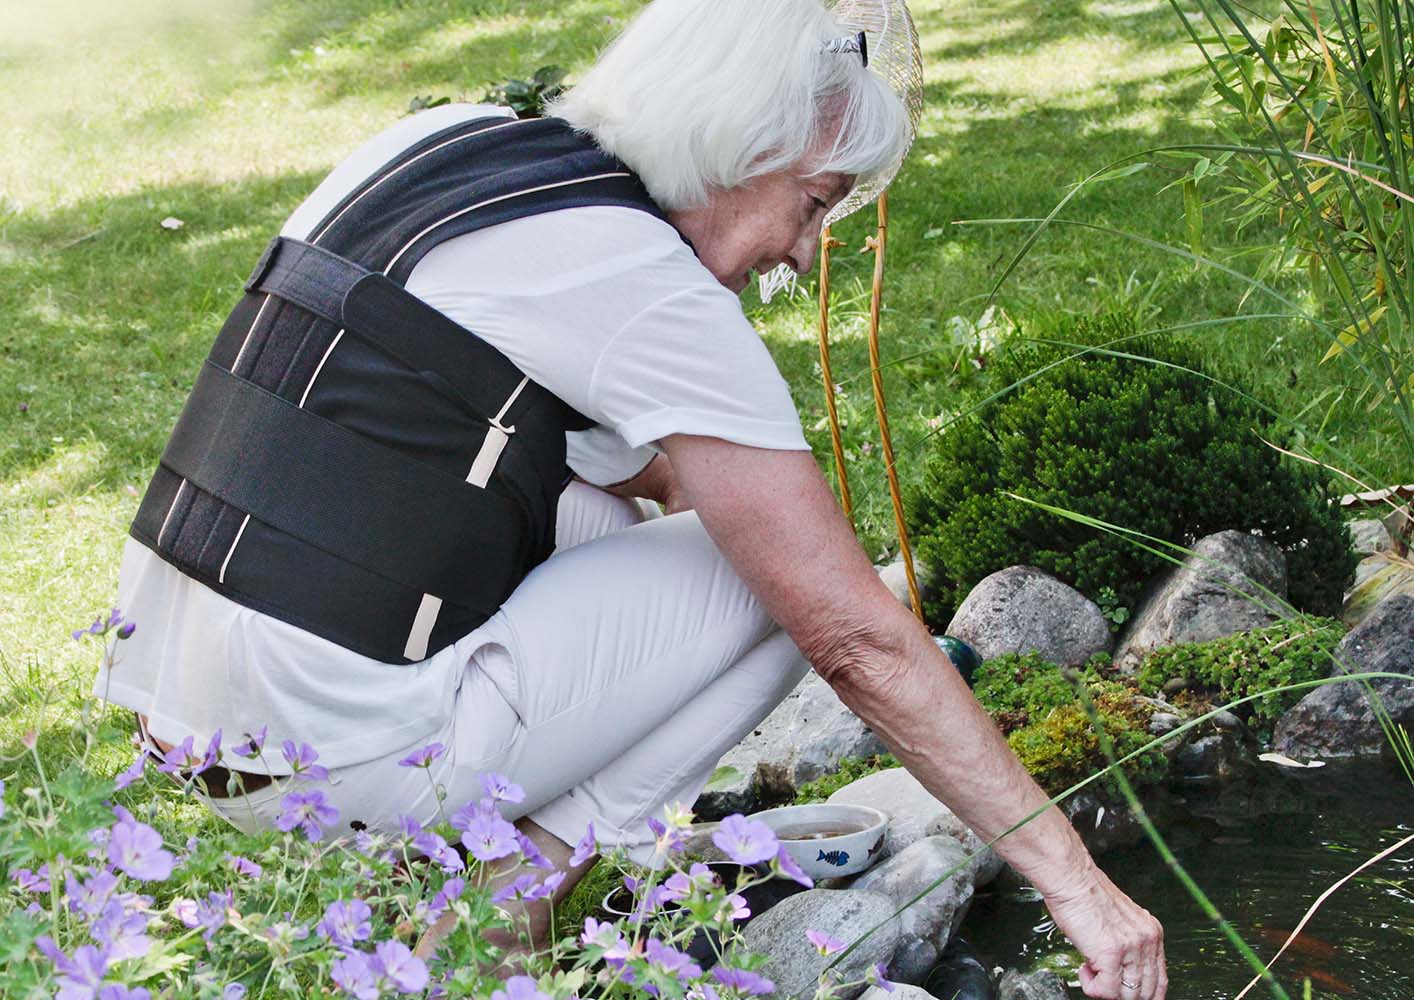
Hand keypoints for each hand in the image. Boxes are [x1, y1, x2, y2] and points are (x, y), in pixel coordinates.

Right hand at [1045, 865, 1166, 999]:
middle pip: (1146, 991)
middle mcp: (1146, 940)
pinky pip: (1106, 990)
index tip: (1129, 994)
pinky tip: (1084, 970)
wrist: (1071, 878)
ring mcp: (1131, 948)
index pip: (1160, 979)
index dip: (1146, 994)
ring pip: (1128, 995)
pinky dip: (1092, 987)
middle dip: (1122, 993)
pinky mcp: (1111, 953)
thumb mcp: (1118, 919)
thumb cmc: (1085, 893)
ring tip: (1091, 971)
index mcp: (1151, 932)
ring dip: (1105, 990)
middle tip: (1103, 981)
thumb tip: (1121, 969)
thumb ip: (1127, 942)